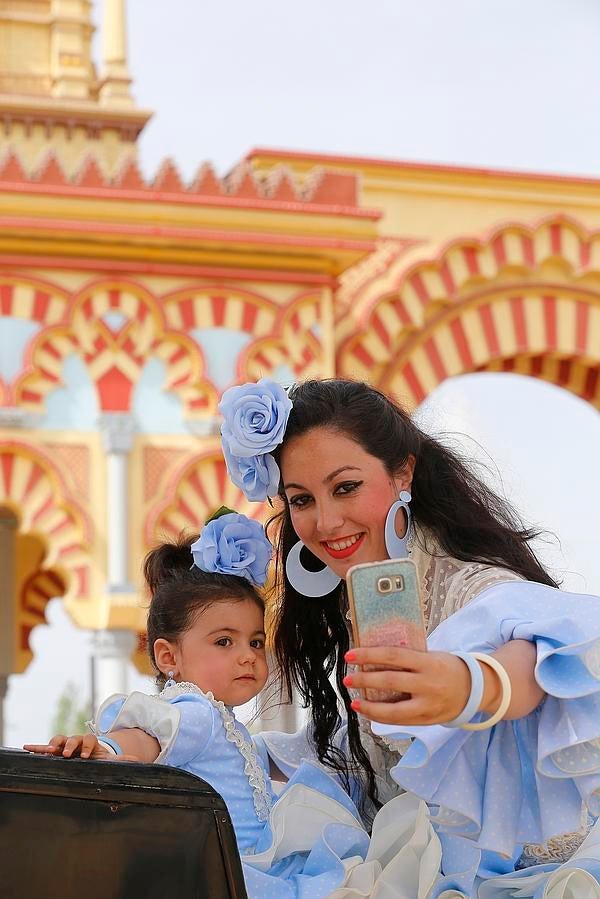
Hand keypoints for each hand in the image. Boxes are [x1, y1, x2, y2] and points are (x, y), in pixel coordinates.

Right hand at [23, 734, 139, 760]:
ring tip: (48, 751)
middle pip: (73, 738)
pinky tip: (27, 748)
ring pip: (59, 739)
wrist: (87, 753)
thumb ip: (120, 760)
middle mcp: (77, 741)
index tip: (86, 756)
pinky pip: (45, 747)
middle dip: (69, 745)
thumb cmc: (97, 758)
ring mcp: (65, 744)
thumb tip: (137, 761)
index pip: (90, 740)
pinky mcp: (56, 749)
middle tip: (66, 753)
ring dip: (53, 744)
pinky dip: (37, 747)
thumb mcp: (108, 760)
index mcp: (91, 742)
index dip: (87, 747)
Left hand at [344, 647, 471, 725]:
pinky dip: (380, 717)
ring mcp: (427, 706)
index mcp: (428, 663)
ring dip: (369, 706)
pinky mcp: (427, 721)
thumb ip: (407, 659)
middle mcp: (427, 684)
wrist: (475, 689)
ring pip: (392, 710)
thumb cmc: (447, 667)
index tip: (350, 655)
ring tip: (354, 700)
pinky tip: (368, 712)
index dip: (369, 655)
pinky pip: (399, 721)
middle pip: (389, 682)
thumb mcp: (430, 656)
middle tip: (347, 678)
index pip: (392, 656)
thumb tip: (374, 657)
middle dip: (364, 680)